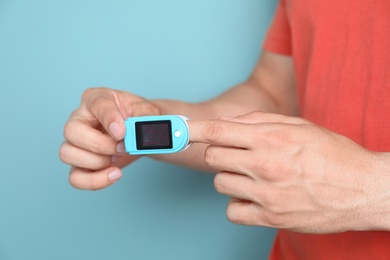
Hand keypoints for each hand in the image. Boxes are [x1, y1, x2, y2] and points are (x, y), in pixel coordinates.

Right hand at [59, 87, 159, 189]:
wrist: (138, 133)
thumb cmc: (137, 117)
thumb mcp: (147, 111)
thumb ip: (146, 118)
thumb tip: (143, 131)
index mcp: (96, 98)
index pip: (96, 103)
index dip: (109, 119)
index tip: (122, 132)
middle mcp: (79, 118)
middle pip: (71, 131)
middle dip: (100, 144)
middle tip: (122, 147)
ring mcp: (75, 142)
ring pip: (67, 154)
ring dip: (97, 161)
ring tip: (116, 158)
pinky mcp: (79, 163)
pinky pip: (75, 178)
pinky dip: (95, 180)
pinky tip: (114, 174)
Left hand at [189, 111, 383, 232]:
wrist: (364, 189)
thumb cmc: (332, 153)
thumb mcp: (299, 125)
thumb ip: (259, 121)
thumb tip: (227, 123)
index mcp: (271, 137)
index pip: (218, 130)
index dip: (192, 130)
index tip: (177, 131)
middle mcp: (265, 164)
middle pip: (212, 157)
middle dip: (219, 153)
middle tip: (237, 154)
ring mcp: (266, 193)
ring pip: (220, 183)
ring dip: (231, 178)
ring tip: (255, 176)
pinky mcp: (271, 218)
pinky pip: (232, 211)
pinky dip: (239, 204)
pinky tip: (255, 197)